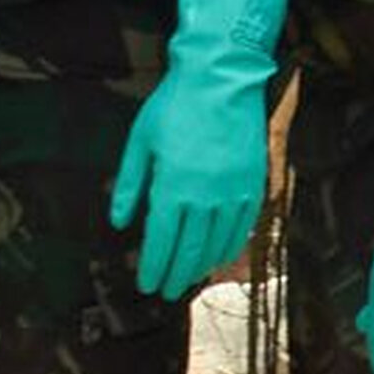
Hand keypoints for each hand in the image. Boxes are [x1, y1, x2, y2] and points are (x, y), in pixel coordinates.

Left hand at [110, 74, 270, 298]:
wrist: (220, 81)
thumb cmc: (173, 107)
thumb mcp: (140, 141)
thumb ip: (131, 184)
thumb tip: (119, 221)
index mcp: (172, 185)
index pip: (161, 238)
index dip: (153, 265)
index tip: (146, 285)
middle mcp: (205, 195)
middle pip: (190, 247)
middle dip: (176, 273)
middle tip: (166, 292)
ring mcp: (233, 191)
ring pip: (218, 241)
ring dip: (202, 266)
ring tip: (189, 281)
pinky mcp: (254, 184)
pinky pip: (243, 226)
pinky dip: (231, 246)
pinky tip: (220, 257)